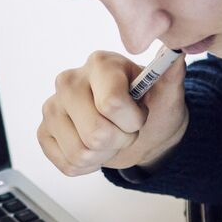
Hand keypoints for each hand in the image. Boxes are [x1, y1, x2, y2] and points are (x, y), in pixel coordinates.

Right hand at [37, 51, 186, 175]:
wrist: (139, 129)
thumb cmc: (152, 107)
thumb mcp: (169, 94)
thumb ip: (173, 76)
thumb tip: (177, 56)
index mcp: (100, 63)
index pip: (112, 104)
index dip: (133, 121)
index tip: (139, 114)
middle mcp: (69, 80)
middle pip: (96, 133)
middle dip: (120, 140)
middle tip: (126, 129)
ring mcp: (52, 107)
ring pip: (81, 153)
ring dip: (104, 155)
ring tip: (111, 138)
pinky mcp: (44, 132)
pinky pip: (67, 165)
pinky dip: (88, 166)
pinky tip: (95, 148)